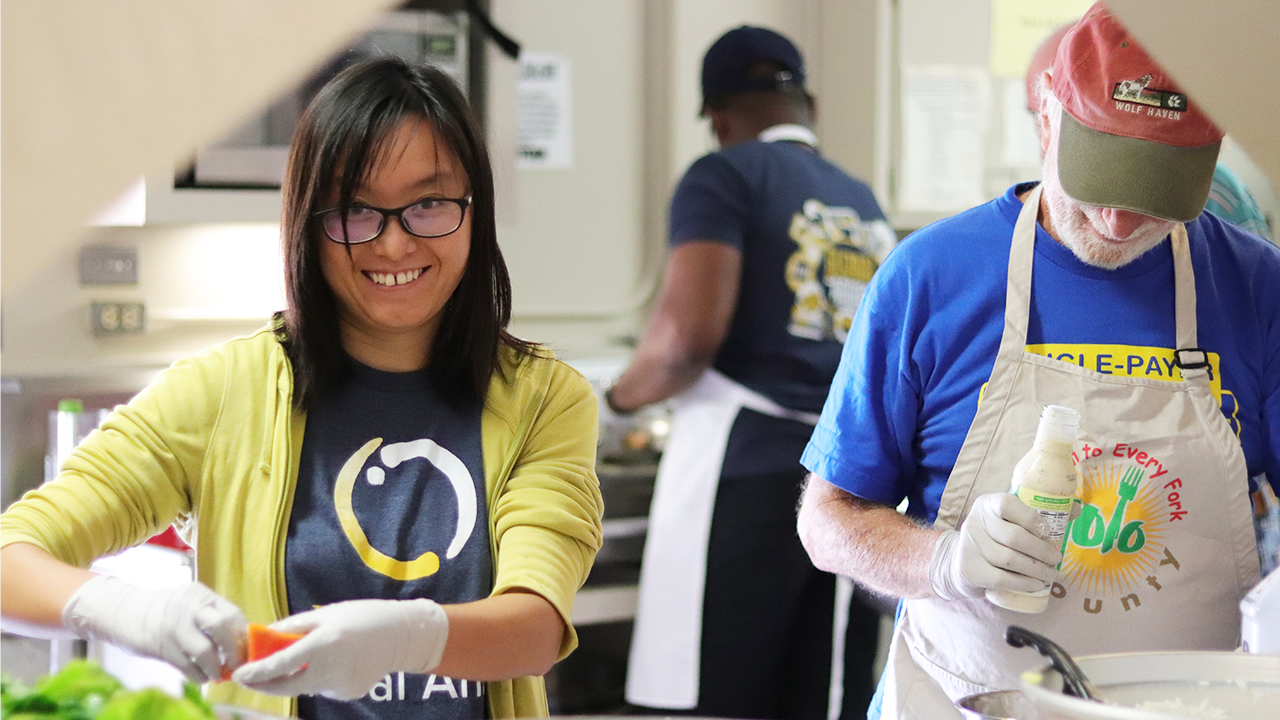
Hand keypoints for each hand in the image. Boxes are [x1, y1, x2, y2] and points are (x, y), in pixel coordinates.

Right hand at [61, 575, 246, 682]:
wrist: (123, 610)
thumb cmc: (163, 609)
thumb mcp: (190, 602)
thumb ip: (211, 615)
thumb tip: (239, 639)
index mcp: (201, 596)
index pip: (232, 614)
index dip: (243, 636)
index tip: (246, 649)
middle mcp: (190, 608)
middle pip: (223, 628)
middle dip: (234, 651)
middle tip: (237, 664)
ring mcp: (175, 627)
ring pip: (205, 651)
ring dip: (216, 668)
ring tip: (218, 674)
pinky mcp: (161, 647)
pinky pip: (187, 666)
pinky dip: (199, 675)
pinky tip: (202, 676)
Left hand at [231, 598, 447, 699]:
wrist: (403, 635)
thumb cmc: (362, 617)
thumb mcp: (326, 614)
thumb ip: (293, 628)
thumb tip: (264, 638)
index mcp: (324, 644)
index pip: (281, 664)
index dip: (256, 671)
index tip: (238, 674)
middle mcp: (331, 669)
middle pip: (287, 687)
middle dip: (265, 684)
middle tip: (250, 678)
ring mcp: (342, 685)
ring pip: (307, 686)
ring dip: (297, 676)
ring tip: (311, 656)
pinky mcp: (350, 694)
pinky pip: (325, 688)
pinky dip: (320, 677)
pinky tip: (337, 662)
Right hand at [928, 493, 1062, 600]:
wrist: (960, 560)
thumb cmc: (994, 537)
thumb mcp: (1008, 520)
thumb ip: (1039, 514)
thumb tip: (1076, 509)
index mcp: (988, 504)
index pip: (1008, 504)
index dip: (1031, 518)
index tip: (1048, 532)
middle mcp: (975, 522)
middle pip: (1013, 536)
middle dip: (1042, 550)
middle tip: (1057, 559)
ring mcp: (969, 546)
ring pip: (1009, 559)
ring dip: (1037, 569)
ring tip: (1051, 574)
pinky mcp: (969, 569)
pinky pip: (1000, 579)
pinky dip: (1023, 583)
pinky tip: (1037, 584)